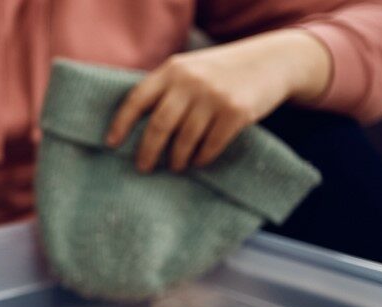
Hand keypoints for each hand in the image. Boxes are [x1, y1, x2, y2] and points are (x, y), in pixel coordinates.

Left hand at [105, 29, 330, 172]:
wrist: (270, 61)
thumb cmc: (220, 73)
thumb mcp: (190, 70)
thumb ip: (166, 90)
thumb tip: (134, 130)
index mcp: (172, 70)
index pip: (137, 99)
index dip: (121, 123)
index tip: (111, 144)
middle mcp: (190, 81)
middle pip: (159, 126)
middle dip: (147, 151)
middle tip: (143, 168)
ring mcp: (214, 96)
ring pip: (185, 140)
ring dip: (177, 159)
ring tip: (175, 166)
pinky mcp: (236, 112)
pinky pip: (210, 145)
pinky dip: (201, 158)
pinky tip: (198, 161)